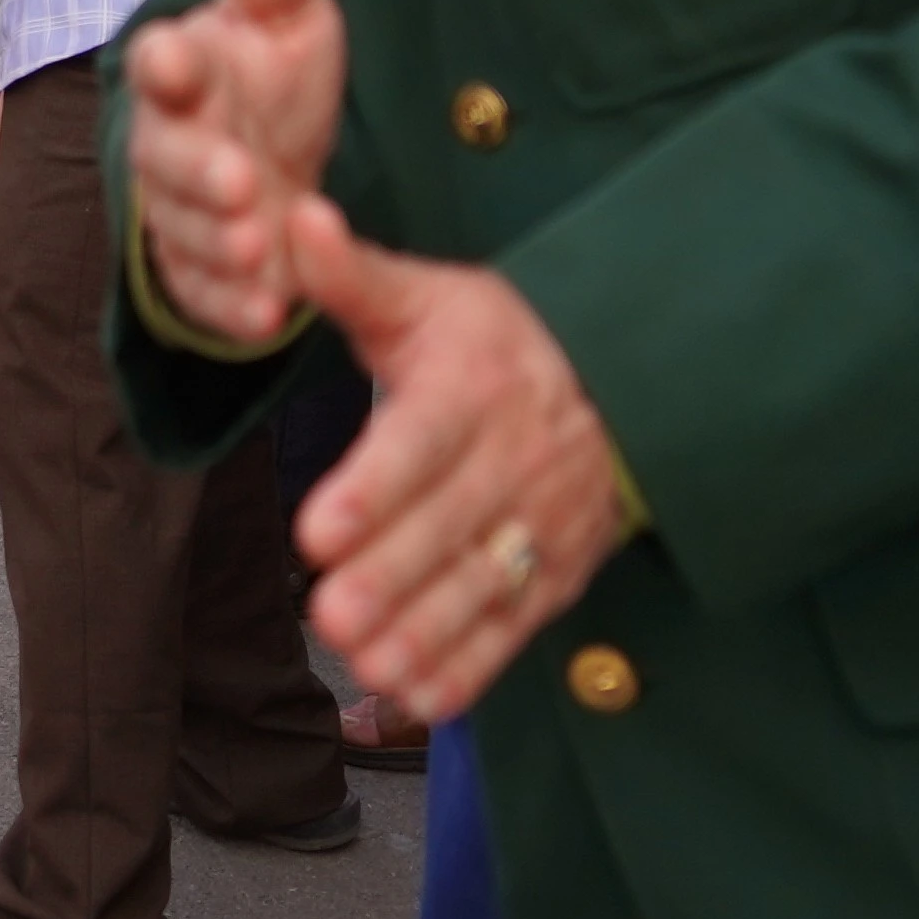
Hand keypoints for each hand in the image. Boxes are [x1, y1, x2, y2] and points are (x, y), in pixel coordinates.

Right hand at [119, 0, 347, 349]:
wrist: (274, 178)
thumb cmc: (270, 83)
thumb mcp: (287, 11)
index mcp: (183, 70)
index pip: (160, 63)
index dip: (166, 64)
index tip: (176, 58)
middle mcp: (170, 143)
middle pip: (167, 157)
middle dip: (198, 171)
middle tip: (242, 182)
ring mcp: (181, 214)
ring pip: (186, 229)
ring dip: (220, 239)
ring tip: (264, 245)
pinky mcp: (203, 276)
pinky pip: (208, 294)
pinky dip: (235, 305)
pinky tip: (270, 309)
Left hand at [292, 217, 632, 723]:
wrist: (623, 381)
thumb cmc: (496, 340)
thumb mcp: (427, 298)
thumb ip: (350, 277)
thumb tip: (295, 221)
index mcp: (474, 388)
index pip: (421, 443)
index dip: (373, 491)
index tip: (316, 528)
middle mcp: (515, 461)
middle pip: (448, 528)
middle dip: (391, 576)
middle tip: (330, 613)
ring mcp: (542, 525)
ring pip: (483, 586)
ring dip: (426, 632)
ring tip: (367, 661)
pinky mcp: (557, 577)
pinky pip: (515, 627)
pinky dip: (472, 668)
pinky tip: (420, 697)